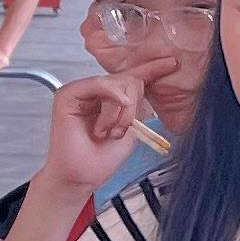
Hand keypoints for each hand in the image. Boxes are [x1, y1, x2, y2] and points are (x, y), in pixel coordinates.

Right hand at [40, 70, 147, 189]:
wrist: (83, 177)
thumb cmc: (102, 158)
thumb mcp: (132, 127)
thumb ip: (138, 105)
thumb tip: (150, 85)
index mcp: (109, 98)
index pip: (132, 77)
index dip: (152, 70)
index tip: (172, 63)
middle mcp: (95, 91)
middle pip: (128, 79)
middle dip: (132, 108)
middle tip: (122, 131)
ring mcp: (81, 91)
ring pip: (117, 82)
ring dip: (120, 112)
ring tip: (109, 133)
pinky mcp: (68, 94)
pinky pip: (99, 83)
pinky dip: (111, 98)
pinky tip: (108, 118)